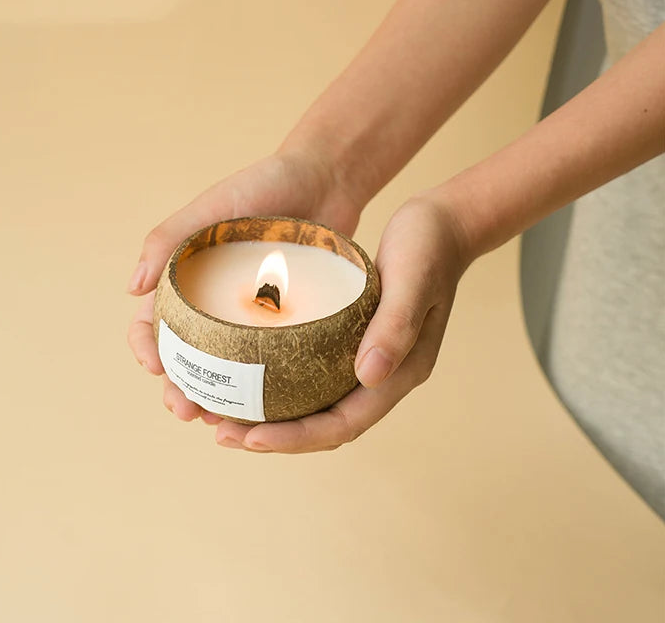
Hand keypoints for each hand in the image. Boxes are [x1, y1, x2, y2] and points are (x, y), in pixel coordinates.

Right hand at [127, 148, 361, 420]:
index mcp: (187, 278)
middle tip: (187, 411)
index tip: (156, 368)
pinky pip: (269, 360)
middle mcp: (214, 301)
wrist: (326, 178)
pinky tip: (263, 409)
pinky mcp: (286, 321)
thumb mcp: (213, 205)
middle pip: (187, 356)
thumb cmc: (265, 184)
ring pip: (226, 369)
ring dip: (216, 398)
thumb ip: (169, 238)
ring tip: (219, 421)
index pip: (153, 322)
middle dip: (179, 388)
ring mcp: (250, 315)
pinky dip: (259, 387)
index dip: (146, 349)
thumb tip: (130, 289)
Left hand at [214, 194, 470, 451]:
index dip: (296, 438)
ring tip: (225, 414)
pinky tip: (251, 373)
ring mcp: (369, 360)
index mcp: (401, 372)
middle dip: (274, 437)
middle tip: (221, 432)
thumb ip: (396, 327)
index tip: (250, 437)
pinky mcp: (354, 341)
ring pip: (317, 405)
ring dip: (273, 417)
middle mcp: (383, 376)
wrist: (444, 225)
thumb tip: (366, 377)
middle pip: (324, 426)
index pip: (344, 424)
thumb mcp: (413, 280)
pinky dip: (282, 384)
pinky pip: (313, 375)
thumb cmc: (429, 248)